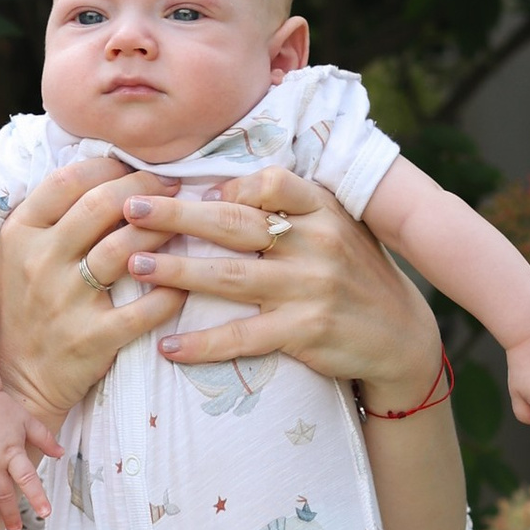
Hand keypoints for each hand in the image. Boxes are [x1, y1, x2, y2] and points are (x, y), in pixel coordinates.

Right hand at [0, 151, 184, 433]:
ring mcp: (64, 301)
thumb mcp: (17, 256)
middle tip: (173, 188)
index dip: (110, 166)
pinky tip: (185, 283)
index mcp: (20, 234)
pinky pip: (144, 308)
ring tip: (183, 227)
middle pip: (100, 206)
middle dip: (145, 189)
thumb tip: (102, 173)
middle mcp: (39, 262)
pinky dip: (171, 292)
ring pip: (124, 249)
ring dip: (162, 232)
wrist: (14, 382)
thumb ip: (50, 217)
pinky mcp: (92, 339)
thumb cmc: (24, 309)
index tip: (137, 167)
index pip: (67, 180)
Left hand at [109, 165, 440, 402]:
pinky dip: (203, 343)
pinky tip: (168, 347)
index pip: (272, 182)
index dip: (228, 184)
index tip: (185, 186)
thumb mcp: (334, 227)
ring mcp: (311, 288)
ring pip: (230, 276)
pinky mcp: (305, 331)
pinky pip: (243, 337)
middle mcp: (317, 243)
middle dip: (175, 215)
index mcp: (322, 210)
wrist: (401, 335)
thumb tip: (218, 189)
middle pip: (235, 224)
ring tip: (133, 267)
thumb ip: (289, 207)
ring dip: (176, 272)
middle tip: (128, 208)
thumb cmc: (353, 274)